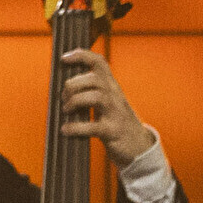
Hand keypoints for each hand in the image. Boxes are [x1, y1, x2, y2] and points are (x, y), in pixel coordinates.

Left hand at [56, 48, 153, 164]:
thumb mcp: (108, 101)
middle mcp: (115, 96)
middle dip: (72, 86)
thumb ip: (92, 91)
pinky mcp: (113, 131)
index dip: (81, 55)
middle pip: (93, 79)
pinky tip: (66, 130)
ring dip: (74, 102)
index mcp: (112, 86)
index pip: (99, 62)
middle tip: (64, 98)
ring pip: (95, 97)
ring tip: (67, 111)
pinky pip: (93, 126)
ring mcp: (115, 113)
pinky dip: (75, 127)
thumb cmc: (118, 122)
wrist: (139, 146)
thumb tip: (63, 87)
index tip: (64, 58)